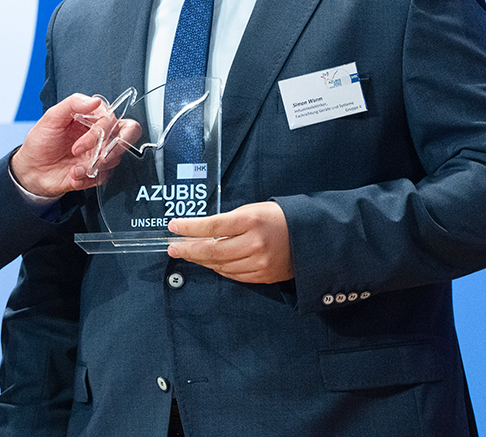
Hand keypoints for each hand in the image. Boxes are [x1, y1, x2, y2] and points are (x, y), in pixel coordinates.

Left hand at [11, 94, 139, 196]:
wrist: (31, 169)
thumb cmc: (41, 141)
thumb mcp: (51, 117)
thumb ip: (73, 104)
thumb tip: (95, 101)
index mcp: (91, 118)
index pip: (112, 119)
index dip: (101, 131)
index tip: (80, 144)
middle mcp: (100, 135)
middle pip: (130, 132)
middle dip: (117, 146)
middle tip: (99, 157)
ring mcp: (99, 154)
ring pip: (117, 158)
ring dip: (95, 166)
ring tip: (74, 169)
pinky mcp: (96, 172)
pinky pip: (104, 177)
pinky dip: (87, 179)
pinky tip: (72, 176)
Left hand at [166, 201, 293, 283]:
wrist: (311, 236)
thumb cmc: (279, 218)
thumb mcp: (253, 210)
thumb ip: (228, 222)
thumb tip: (201, 232)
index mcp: (251, 221)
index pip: (212, 226)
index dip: (189, 228)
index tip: (173, 226)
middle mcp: (255, 244)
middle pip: (212, 251)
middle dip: (188, 250)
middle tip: (173, 248)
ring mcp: (260, 263)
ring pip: (220, 265)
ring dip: (200, 260)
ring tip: (188, 253)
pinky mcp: (264, 276)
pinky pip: (233, 275)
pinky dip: (218, 268)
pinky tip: (209, 262)